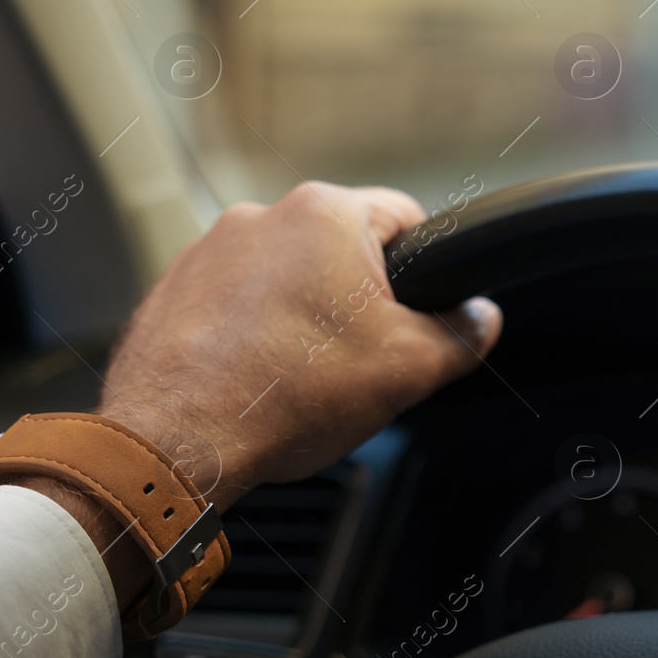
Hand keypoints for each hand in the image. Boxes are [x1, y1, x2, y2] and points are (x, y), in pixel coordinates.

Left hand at [95, 182, 501, 510]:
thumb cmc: (286, 396)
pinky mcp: (175, 285)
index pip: (408, 218)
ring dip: (304, 313)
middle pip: (344, 249)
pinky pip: (238, 299)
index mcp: (327, 215)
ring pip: (289, 275)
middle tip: (363, 356)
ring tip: (305, 373)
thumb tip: (482, 318)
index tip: (419, 312)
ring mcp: (211, 248)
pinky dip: (254, 329)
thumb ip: (463, 334)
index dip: (427, 269)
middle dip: (359, 299)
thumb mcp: (411, 368)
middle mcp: (264, 215)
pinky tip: (261, 374)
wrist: (176, 443)